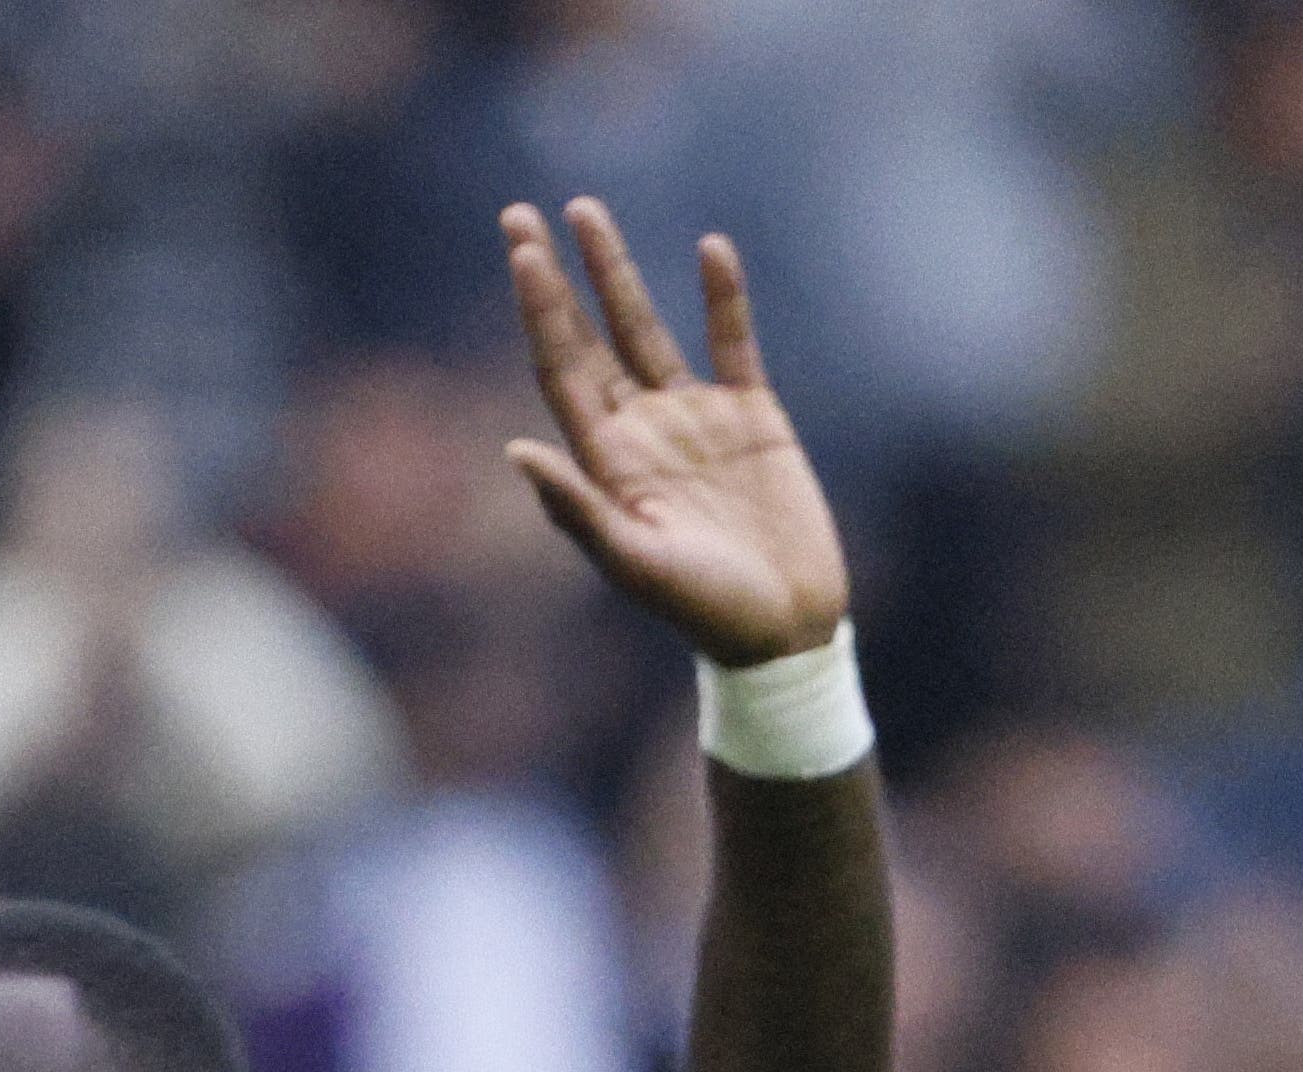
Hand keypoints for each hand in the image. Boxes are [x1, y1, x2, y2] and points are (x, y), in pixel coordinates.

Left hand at [500, 201, 846, 666]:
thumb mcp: (637, 564)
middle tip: (519, 214)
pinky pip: (733, 343)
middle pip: (588, 337)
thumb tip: (515, 451)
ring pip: (646, 327)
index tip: (521, 252)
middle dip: (555, 278)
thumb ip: (578, 509)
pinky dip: (723, 298)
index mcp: (607, 462)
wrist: (787, 629)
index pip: (561, 370)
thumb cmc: (708, 611)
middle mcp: (642, 430)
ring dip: (616, 271)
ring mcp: (696, 419)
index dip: (540, 311)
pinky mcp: (753, 417)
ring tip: (584, 210)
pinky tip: (711, 249)